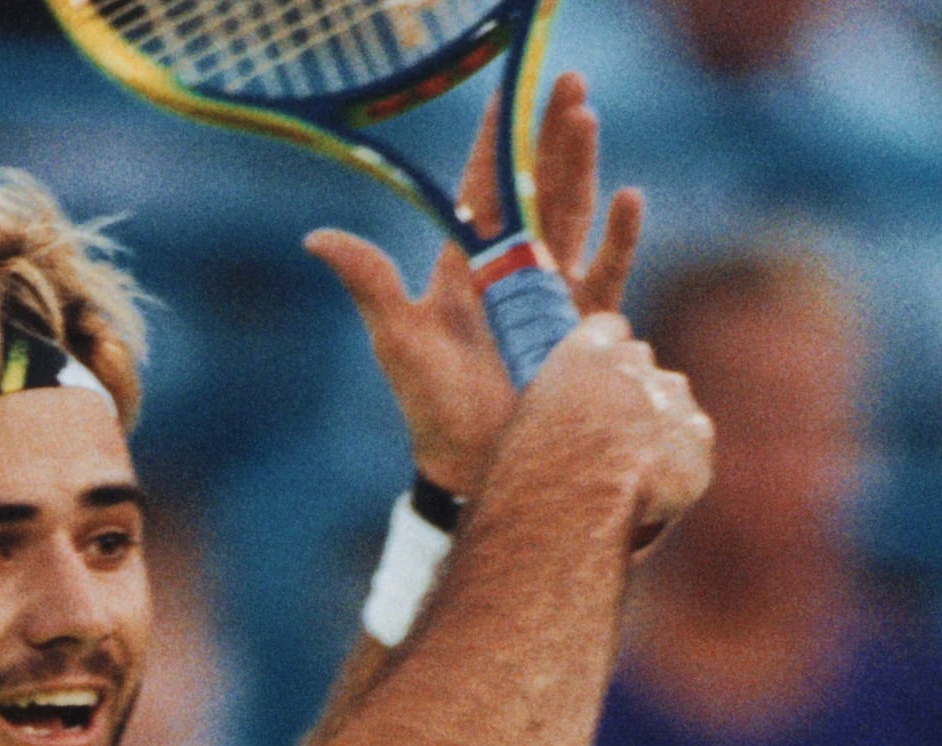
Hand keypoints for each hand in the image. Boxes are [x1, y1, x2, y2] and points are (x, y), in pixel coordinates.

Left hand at [304, 72, 642, 494]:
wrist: (472, 467)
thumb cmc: (430, 406)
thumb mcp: (397, 339)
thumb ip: (368, 283)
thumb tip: (315, 237)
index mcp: (465, 265)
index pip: (483, 188)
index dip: (496, 140)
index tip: (508, 92)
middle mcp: (512, 270)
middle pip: (537, 187)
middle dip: (550, 134)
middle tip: (565, 82)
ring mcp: (553, 294)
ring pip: (572, 214)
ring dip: (581, 166)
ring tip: (584, 116)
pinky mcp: (587, 325)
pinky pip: (608, 270)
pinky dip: (619, 234)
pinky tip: (627, 197)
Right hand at [502, 312, 712, 543]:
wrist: (569, 517)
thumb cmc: (529, 477)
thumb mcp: (524, 421)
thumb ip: (559, 396)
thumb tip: (570, 406)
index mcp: (585, 351)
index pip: (608, 329)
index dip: (601, 357)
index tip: (592, 381)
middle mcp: (634, 363)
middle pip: (641, 363)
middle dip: (631, 390)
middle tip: (607, 435)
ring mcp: (672, 399)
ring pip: (672, 401)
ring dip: (658, 423)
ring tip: (627, 468)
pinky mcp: (698, 439)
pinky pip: (692, 441)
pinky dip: (678, 460)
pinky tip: (649, 488)